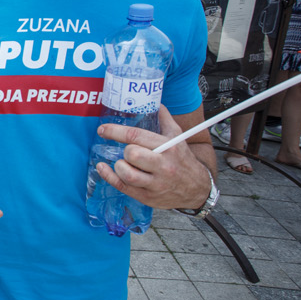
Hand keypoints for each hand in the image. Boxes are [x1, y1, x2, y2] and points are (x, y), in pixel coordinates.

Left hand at [94, 106, 212, 209]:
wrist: (197, 188)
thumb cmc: (183, 159)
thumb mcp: (177, 137)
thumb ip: (164, 118)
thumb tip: (154, 101)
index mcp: (167, 148)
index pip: (137, 136)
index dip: (115, 131)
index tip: (102, 130)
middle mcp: (162, 166)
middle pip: (132, 154)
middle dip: (124, 151)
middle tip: (127, 152)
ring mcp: (155, 183)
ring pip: (128, 174)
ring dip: (118, 166)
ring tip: (122, 163)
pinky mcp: (148, 197)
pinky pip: (124, 187)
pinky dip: (109, 177)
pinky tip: (104, 169)